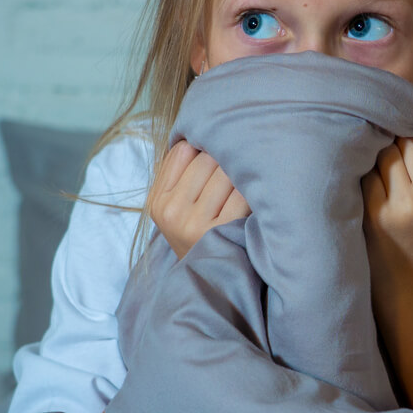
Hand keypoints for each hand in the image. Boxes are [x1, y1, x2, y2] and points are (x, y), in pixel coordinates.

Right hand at [149, 141, 250, 258]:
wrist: (209, 280)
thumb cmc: (199, 234)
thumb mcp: (177, 206)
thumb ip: (182, 172)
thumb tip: (204, 132)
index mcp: (158, 201)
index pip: (182, 151)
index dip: (204, 148)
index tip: (220, 154)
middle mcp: (171, 212)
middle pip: (206, 160)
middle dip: (226, 160)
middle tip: (242, 165)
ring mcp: (194, 223)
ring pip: (225, 172)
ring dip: (241, 173)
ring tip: (249, 179)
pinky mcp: (219, 231)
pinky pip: (241, 193)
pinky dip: (251, 190)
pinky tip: (255, 195)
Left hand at [361, 125, 412, 294]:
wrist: (412, 279)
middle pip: (409, 141)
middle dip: (403, 148)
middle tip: (402, 168)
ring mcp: (404, 205)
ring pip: (386, 152)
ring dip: (383, 159)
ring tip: (389, 179)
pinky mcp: (376, 213)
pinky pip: (367, 172)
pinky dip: (369, 177)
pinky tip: (376, 191)